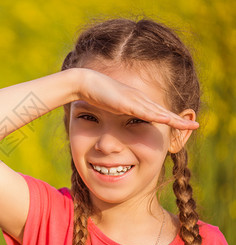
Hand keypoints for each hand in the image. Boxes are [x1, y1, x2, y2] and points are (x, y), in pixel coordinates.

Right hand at [72, 68, 198, 129]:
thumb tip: (117, 122)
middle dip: (179, 120)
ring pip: (158, 112)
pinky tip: (167, 120)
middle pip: (163, 112)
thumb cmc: (93, 94)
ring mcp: (134, 100)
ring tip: (189, 125)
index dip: (170, 119)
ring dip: (174, 119)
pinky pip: (144, 112)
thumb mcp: (109, 107)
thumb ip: (115, 112)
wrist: (84, 82)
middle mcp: (138, 99)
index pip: (156, 112)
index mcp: (135, 101)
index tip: (181, 125)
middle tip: (195, 126)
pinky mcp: (126, 102)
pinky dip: (157, 116)